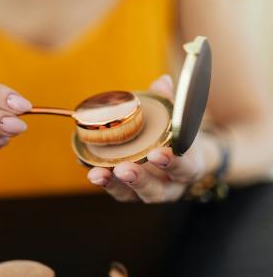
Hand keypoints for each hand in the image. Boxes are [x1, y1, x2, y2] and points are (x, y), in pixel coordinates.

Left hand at [86, 75, 206, 202]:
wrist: (185, 163)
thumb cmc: (182, 138)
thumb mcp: (183, 122)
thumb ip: (173, 103)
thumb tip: (161, 81)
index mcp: (189, 169)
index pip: (184, 169)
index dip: (171, 162)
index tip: (157, 154)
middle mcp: (169, 187)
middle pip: (155, 190)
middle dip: (138, 179)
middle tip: (123, 169)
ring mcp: (147, 192)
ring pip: (131, 194)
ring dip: (113, 184)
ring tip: (97, 174)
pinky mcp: (129, 192)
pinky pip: (114, 188)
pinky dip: (101, 179)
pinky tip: (86, 166)